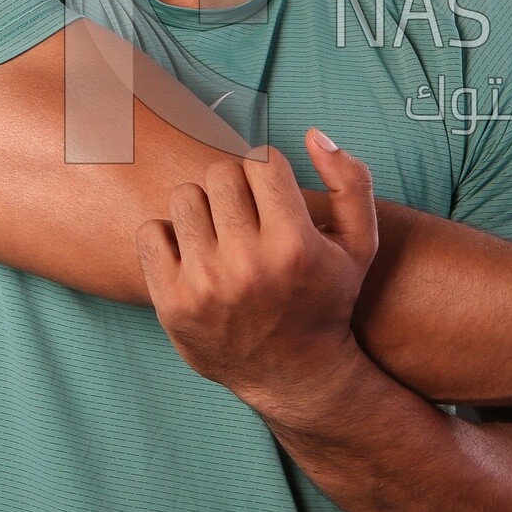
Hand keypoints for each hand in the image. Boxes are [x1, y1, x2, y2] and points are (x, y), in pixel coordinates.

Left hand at [135, 128, 379, 422]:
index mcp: (294, 245)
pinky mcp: (171, 303)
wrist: (294, 376)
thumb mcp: (360, 245)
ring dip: (203, 207)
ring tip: (221, 232)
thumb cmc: (328, 300)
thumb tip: (313, 135)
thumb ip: (352, 182)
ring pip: (185, 196)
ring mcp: (204, 285)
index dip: (269, 170)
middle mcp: (247, 265)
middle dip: (236, 186)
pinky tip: (194, 254)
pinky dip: (169, 236)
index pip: (261, 161)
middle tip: (247, 213)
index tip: (273, 193)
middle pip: (221, 173)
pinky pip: (151, 231)